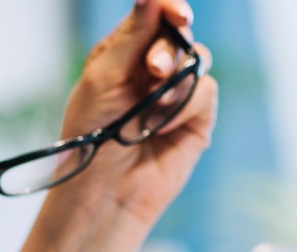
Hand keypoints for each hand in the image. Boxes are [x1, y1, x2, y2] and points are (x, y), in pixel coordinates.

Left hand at [55, 0, 217, 226]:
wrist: (102, 190)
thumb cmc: (90, 136)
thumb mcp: (102, 78)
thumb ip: (131, 36)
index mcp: (123, 54)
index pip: (153, 16)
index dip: (167, 7)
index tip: (176, 12)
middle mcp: (151, 70)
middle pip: (178, 35)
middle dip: (167, 49)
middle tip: (152, 71)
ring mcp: (175, 93)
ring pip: (197, 60)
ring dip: (173, 82)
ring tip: (149, 110)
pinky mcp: (195, 118)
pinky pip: (205, 92)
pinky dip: (183, 107)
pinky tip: (157, 128)